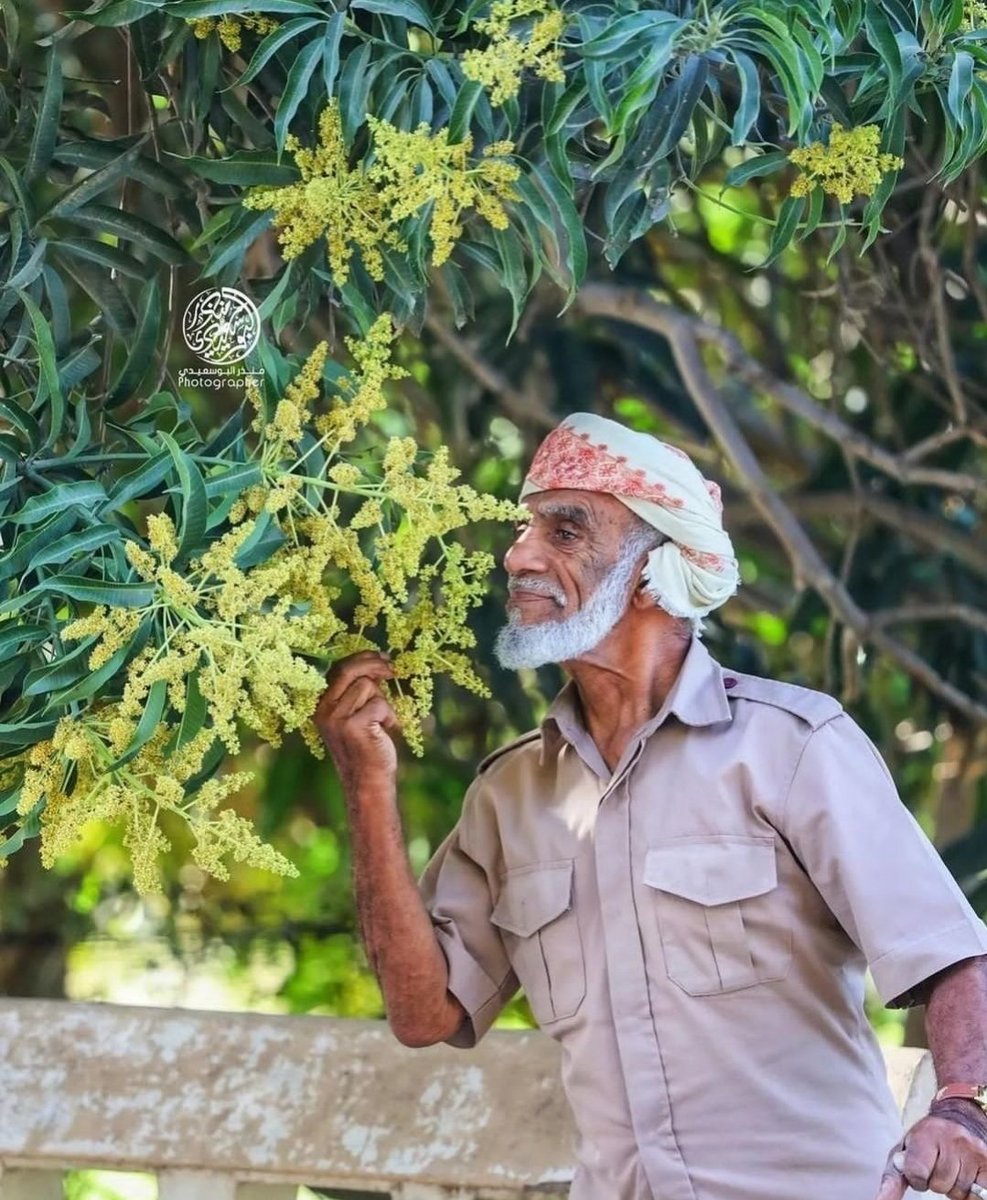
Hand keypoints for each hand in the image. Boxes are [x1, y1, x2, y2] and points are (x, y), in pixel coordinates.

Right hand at [315, 651, 399, 785]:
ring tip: (381, 722)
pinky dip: (389, 716)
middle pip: (349, 670)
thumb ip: (357, 691)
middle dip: (375, 665)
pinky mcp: (353, 726)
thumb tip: (377, 662)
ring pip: (368, 686)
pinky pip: (379, 704)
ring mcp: (336, 718)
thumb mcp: (355, 715)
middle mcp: (324, 710)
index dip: (362, 658)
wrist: (368, 781)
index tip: (381, 656)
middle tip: (393, 670)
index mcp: (321, 705)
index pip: (338, 668)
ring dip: (383, 702)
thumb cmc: (367, 746)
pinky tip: (384, 731)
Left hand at [876, 1113, 986, 1198]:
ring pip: (959, 1191)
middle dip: (936, 1181)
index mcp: (926, 1135)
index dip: (916, 1178)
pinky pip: (977, 1195)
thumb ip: (893, 1177)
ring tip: (951, 1169)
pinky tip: (966, 1178)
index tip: (917, 1171)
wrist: (958, 1118)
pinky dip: (970, 1193)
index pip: (917, 1172)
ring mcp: (972, 1151)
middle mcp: (951, 1140)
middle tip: (937, 1166)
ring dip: (953, 1187)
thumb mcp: (905, 1150)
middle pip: (939, 1184)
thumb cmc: (926, 1139)